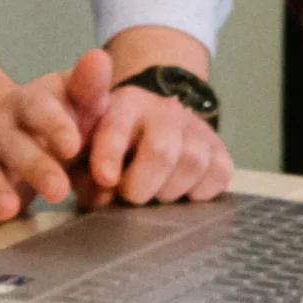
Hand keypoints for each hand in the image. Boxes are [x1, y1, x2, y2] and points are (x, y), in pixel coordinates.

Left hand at [70, 49, 233, 209]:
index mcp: (124, 105)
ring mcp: (195, 128)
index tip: (106, 179)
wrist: (156, 118)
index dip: (110, 154)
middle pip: (161, 151)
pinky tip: (183, 191)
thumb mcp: (88, 145)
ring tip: (156, 193)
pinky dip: (201, 191)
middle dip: (142, 185)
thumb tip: (101, 198)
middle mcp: (164, 110)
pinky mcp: (219, 148)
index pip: (116, 127)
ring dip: (170, 191)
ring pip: (192, 164)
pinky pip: (219, 174)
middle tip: (131, 197)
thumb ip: (83, 171)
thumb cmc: (113, 143)